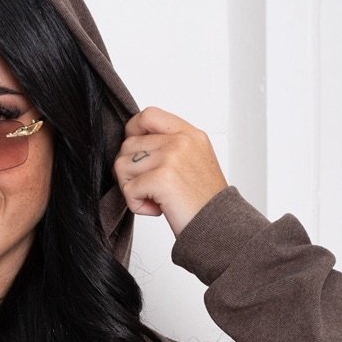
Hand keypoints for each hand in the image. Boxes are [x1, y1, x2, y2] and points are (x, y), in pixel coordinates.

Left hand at [113, 106, 229, 237]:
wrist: (220, 226)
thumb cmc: (204, 202)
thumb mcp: (196, 161)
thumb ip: (171, 147)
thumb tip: (135, 145)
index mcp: (189, 134)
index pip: (148, 115)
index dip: (132, 132)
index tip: (135, 153)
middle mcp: (181, 141)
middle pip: (128, 145)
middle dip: (130, 171)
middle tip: (149, 188)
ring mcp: (171, 157)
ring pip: (122, 166)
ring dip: (132, 188)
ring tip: (154, 199)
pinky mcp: (162, 178)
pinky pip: (128, 188)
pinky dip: (136, 205)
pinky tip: (156, 209)